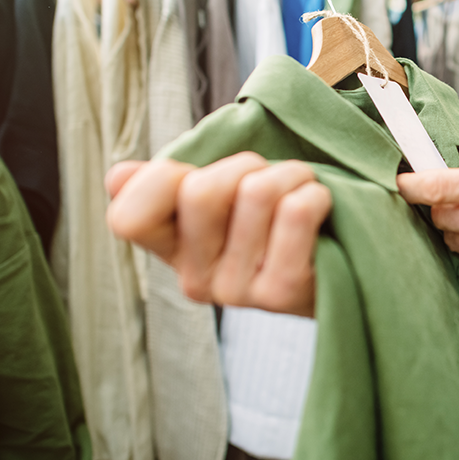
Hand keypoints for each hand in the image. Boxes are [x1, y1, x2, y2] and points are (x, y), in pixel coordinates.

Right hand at [105, 152, 330, 315]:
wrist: (340, 271)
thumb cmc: (275, 223)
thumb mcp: (220, 201)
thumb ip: (168, 186)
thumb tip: (118, 177)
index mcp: (170, 252)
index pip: (127, 217)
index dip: (161, 180)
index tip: (199, 175)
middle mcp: (195, 281)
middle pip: (200, 191)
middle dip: (246, 165)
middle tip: (271, 179)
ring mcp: (236, 293)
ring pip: (255, 192)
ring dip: (290, 174)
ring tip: (301, 189)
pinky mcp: (282, 294)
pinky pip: (294, 212)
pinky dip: (314, 194)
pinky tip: (319, 207)